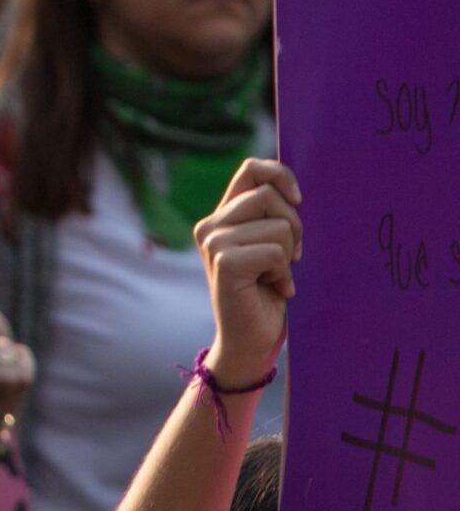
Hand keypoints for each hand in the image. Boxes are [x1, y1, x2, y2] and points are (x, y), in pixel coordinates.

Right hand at [194, 157, 299, 384]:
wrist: (250, 341)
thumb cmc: (267, 294)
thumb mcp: (270, 246)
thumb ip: (272, 217)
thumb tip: (296, 190)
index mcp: (221, 216)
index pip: (251, 169)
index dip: (280, 175)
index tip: (299, 200)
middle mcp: (210, 225)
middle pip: (270, 196)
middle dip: (294, 228)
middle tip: (290, 258)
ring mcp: (214, 242)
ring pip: (279, 227)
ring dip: (289, 256)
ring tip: (276, 277)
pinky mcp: (225, 262)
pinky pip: (275, 252)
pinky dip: (284, 273)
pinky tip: (274, 288)